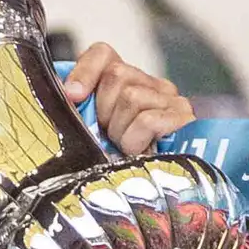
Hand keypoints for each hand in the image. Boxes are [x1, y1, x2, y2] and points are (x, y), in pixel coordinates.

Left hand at [63, 41, 194, 152]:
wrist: (157, 193)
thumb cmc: (122, 163)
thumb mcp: (95, 135)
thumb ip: (81, 113)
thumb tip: (65, 96)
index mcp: (128, 84)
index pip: (103, 54)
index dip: (84, 72)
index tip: (73, 96)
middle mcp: (152, 86)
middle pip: (116, 74)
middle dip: (104, 110)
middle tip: (110, 135)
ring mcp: (171, 100)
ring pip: (131, 96)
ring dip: (120, 131)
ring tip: (126, 147)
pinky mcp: (183, 118)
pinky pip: (147, 120)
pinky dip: (136, 140)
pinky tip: (140, 151)